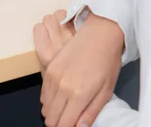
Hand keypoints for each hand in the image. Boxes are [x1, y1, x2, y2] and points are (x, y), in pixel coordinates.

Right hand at [38, 12, 123, 126]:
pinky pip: (43, 92)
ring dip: (53, 112)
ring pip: (45, 106)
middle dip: (58, 123)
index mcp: (78, 95)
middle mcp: (62, 87)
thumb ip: (91, 113)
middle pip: (50, 117)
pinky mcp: (49, 67)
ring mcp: (53, 76)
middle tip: (68, 121)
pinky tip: (60, 98)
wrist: (99, 33)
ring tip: (65, 110)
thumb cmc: (107, 62)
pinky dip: (49, 100)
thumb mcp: (106, 91)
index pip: (63, 124)